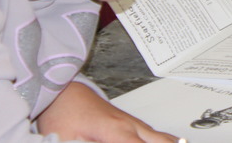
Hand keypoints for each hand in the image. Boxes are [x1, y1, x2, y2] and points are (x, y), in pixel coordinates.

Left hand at [36, 81, 178, 141]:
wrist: (65, 92)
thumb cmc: (64, 115)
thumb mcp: (68, 140)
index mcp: (116, 131)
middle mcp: (130, 126)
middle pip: (162, 142)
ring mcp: (133, 123)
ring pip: (163, 137)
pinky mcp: (131, 123)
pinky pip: (155, 134)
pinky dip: (166, 141)